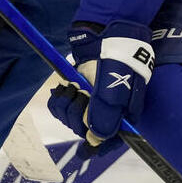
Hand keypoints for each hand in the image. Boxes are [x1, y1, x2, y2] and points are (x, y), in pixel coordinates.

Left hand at [51, 21, 154, 143]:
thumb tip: (95, 139)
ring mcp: (91, 101)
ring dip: (67, 105)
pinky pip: (61, 108)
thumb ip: (106, 115)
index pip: (109, 140)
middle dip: (78, 115)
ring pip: (71, 119)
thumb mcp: (115, 90)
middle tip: (81, 96)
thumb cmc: (118, 62)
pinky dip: (59, 99)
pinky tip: (64, 87)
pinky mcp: (77, 91)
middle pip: (85, 130)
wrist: (106, 34)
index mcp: (122, 115)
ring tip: (73, 87)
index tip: (84, 148)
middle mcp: (107, 111)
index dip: (97, 145)